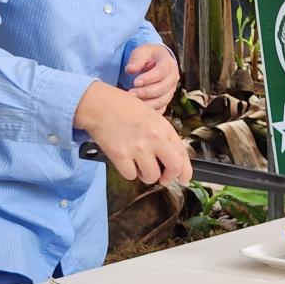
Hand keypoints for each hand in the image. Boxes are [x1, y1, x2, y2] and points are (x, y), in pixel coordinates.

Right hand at [74, 81, 190, 186]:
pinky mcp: (120, 156)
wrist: (99, 104)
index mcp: (164, 127)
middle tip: (162, 178)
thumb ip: (163, 135)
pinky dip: (129, 172)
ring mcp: (138, 148)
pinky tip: (126, 161)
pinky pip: (131, 175)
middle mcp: (154, 138)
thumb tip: (173, 157)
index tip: (183, 178)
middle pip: (173, 168)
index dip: (185, 171)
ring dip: (146, 175)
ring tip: (139, 164)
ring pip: (151, 176)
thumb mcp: (152, 116)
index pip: (182, 155)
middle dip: (169, 178)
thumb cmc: (124, 108)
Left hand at [125, 44, 178, 112]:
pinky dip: (150, 110)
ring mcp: (171, 90)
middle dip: (146, 92)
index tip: (135, 82)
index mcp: (168, 63)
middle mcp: (173, 77)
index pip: (161, 72)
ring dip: (147, 103)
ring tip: (133, 101)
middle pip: (163, 88)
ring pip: (162, 100)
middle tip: (131, 93)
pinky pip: (161, 108)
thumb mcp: (142, 52)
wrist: (155, 62)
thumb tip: (130, 69)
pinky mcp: (166, 99)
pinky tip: (139, 109)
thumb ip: (136, 59)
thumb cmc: (148, 56)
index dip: (149, 78)